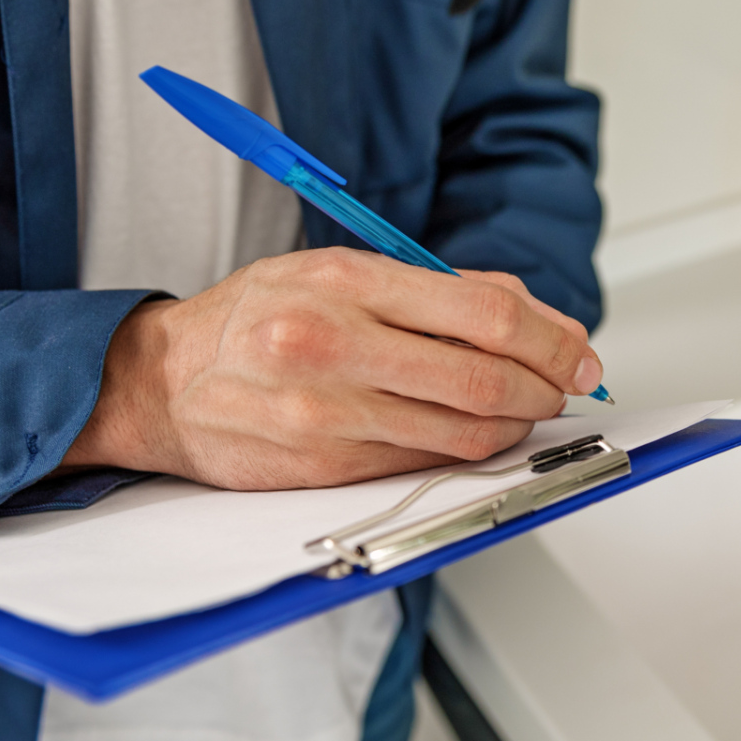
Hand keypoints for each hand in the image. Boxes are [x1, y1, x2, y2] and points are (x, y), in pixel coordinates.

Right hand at [60, 248, 604, 489]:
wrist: (160, 381)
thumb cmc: (256, 319)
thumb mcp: (341, 273)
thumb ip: (439, 291)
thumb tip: (537, 318)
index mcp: (347, 282)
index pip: (486, 314)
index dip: (551, 340)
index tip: (579, 355)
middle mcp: (335, 345)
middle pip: (484, 380)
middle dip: (544, 389)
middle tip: (563, 388)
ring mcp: (327, 414)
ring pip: (461, 434)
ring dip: (512, 428)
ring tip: (523, 413)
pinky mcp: (323, 467)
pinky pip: (421, 464)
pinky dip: (462, 452)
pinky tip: (470, 436)